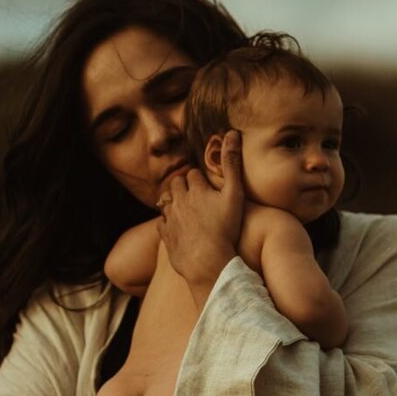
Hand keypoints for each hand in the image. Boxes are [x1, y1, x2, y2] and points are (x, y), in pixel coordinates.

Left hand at [156, 130, 244, 305]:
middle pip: (176, 184)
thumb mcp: (235, 194)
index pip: (193, 174)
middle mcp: (179, 200)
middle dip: (184, 186)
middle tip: (195, 195)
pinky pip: (161, 224)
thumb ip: (232, 164)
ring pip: (166, 202)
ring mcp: (170, 219)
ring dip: (174, 202)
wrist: (208, 262)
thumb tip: (231, 133)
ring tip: (186, 209)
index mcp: (195, 189)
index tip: (207, 187)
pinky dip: (168, 223)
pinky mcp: (166, 236)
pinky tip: (177, 227)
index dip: (200, 179)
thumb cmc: (225, 229)